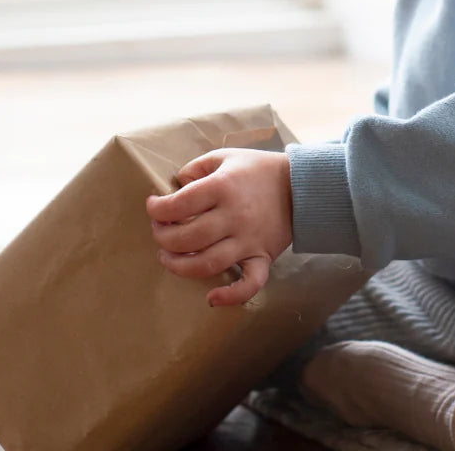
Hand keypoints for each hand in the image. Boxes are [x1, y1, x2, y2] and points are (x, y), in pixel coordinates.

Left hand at [146, 149, 292, 306]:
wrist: (301, 184)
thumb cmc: (257, 169)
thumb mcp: (225, 156)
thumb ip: (196, 168)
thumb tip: (175, 186)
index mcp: (222, 187)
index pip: (179, 204)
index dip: (157, 209)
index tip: (153, 207)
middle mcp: (234, 216)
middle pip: (187, 238)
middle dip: (163, 237)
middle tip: (159, 231)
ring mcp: (249, 240)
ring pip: (207, 264)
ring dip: (180, 266)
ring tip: (168, 257)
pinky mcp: (263, 257)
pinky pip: (249, 283)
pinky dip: (231, 296)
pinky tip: (211, 298)